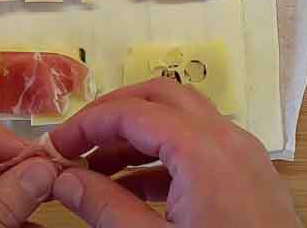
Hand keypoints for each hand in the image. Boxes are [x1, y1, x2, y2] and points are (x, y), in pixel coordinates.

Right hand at [48, 77, 300, 227]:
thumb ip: (106, 209)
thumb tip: (65, 180)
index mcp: (204, 150)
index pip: (132, 111)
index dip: (87, 124)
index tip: (54, 147)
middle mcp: (229, 139)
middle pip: (161, 97)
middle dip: (113, 115)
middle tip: (76, 144)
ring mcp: (245, 156)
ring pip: (182, 120)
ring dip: (137, 136)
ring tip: (94, 172)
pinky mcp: (252, 177)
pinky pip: (201, 148)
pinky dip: (163, 157)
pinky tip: (131, 191)